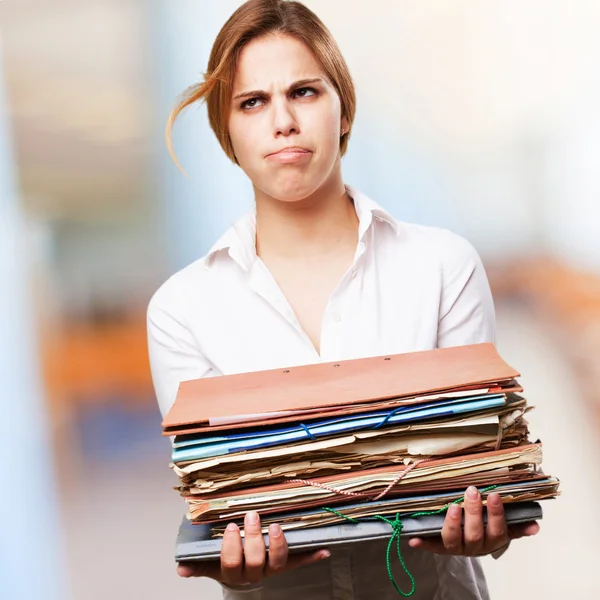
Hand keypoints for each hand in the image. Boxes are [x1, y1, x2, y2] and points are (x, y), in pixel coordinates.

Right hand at [177, 510, 329, 582]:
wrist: (242, 580)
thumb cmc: (226, 565)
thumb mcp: (209, 566)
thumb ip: (197, 565)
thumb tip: (181, 568)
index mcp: (233, 573)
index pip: (232, 562)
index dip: (232, 546)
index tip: (231, 526)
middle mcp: (254, 573)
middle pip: (256, 560)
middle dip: (254, 538)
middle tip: (252, 516)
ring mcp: (272, 569)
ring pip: (278, 562)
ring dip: (278, 545)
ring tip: (275, 527)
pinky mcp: (286, 565)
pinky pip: (300, 562)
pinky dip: (312, 556)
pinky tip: (324, 550)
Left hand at [408, 487, 539, 555]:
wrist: (470, 543)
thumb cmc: (487, 528)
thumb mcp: (504, 526)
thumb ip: (518, 525)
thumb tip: (535, 525)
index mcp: (492, 540)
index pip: (498, 529)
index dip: (495, 513)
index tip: (493, 495)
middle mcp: (475, 546)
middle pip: (475, 533)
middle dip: (473, 512)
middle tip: (471, 491)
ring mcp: (457, 547)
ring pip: (454, 539)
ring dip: (453, 523)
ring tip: (453, 506)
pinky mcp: (440, 547)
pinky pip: (432, 546)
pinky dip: (423, 544)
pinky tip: (414, 539)